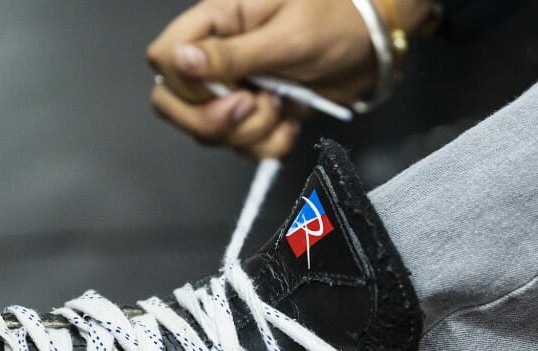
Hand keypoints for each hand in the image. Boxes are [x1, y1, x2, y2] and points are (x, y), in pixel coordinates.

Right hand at [146, 0, 390, 157]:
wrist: (374, 40)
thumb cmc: (336, 17)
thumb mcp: (286, 34)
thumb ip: (231, 54)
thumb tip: (178, 61)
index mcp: (215, 23)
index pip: (163, 60)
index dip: (187, 84)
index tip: (233, 85)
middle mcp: (215, 59)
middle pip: (173, 105)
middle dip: (214, 121)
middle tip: (255, 104)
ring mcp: (235, 90)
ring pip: (211, 134)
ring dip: (251, 132)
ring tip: (284, 104)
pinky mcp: (257, 115)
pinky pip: (244, 147)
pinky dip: (269, 144)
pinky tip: (291, 122)